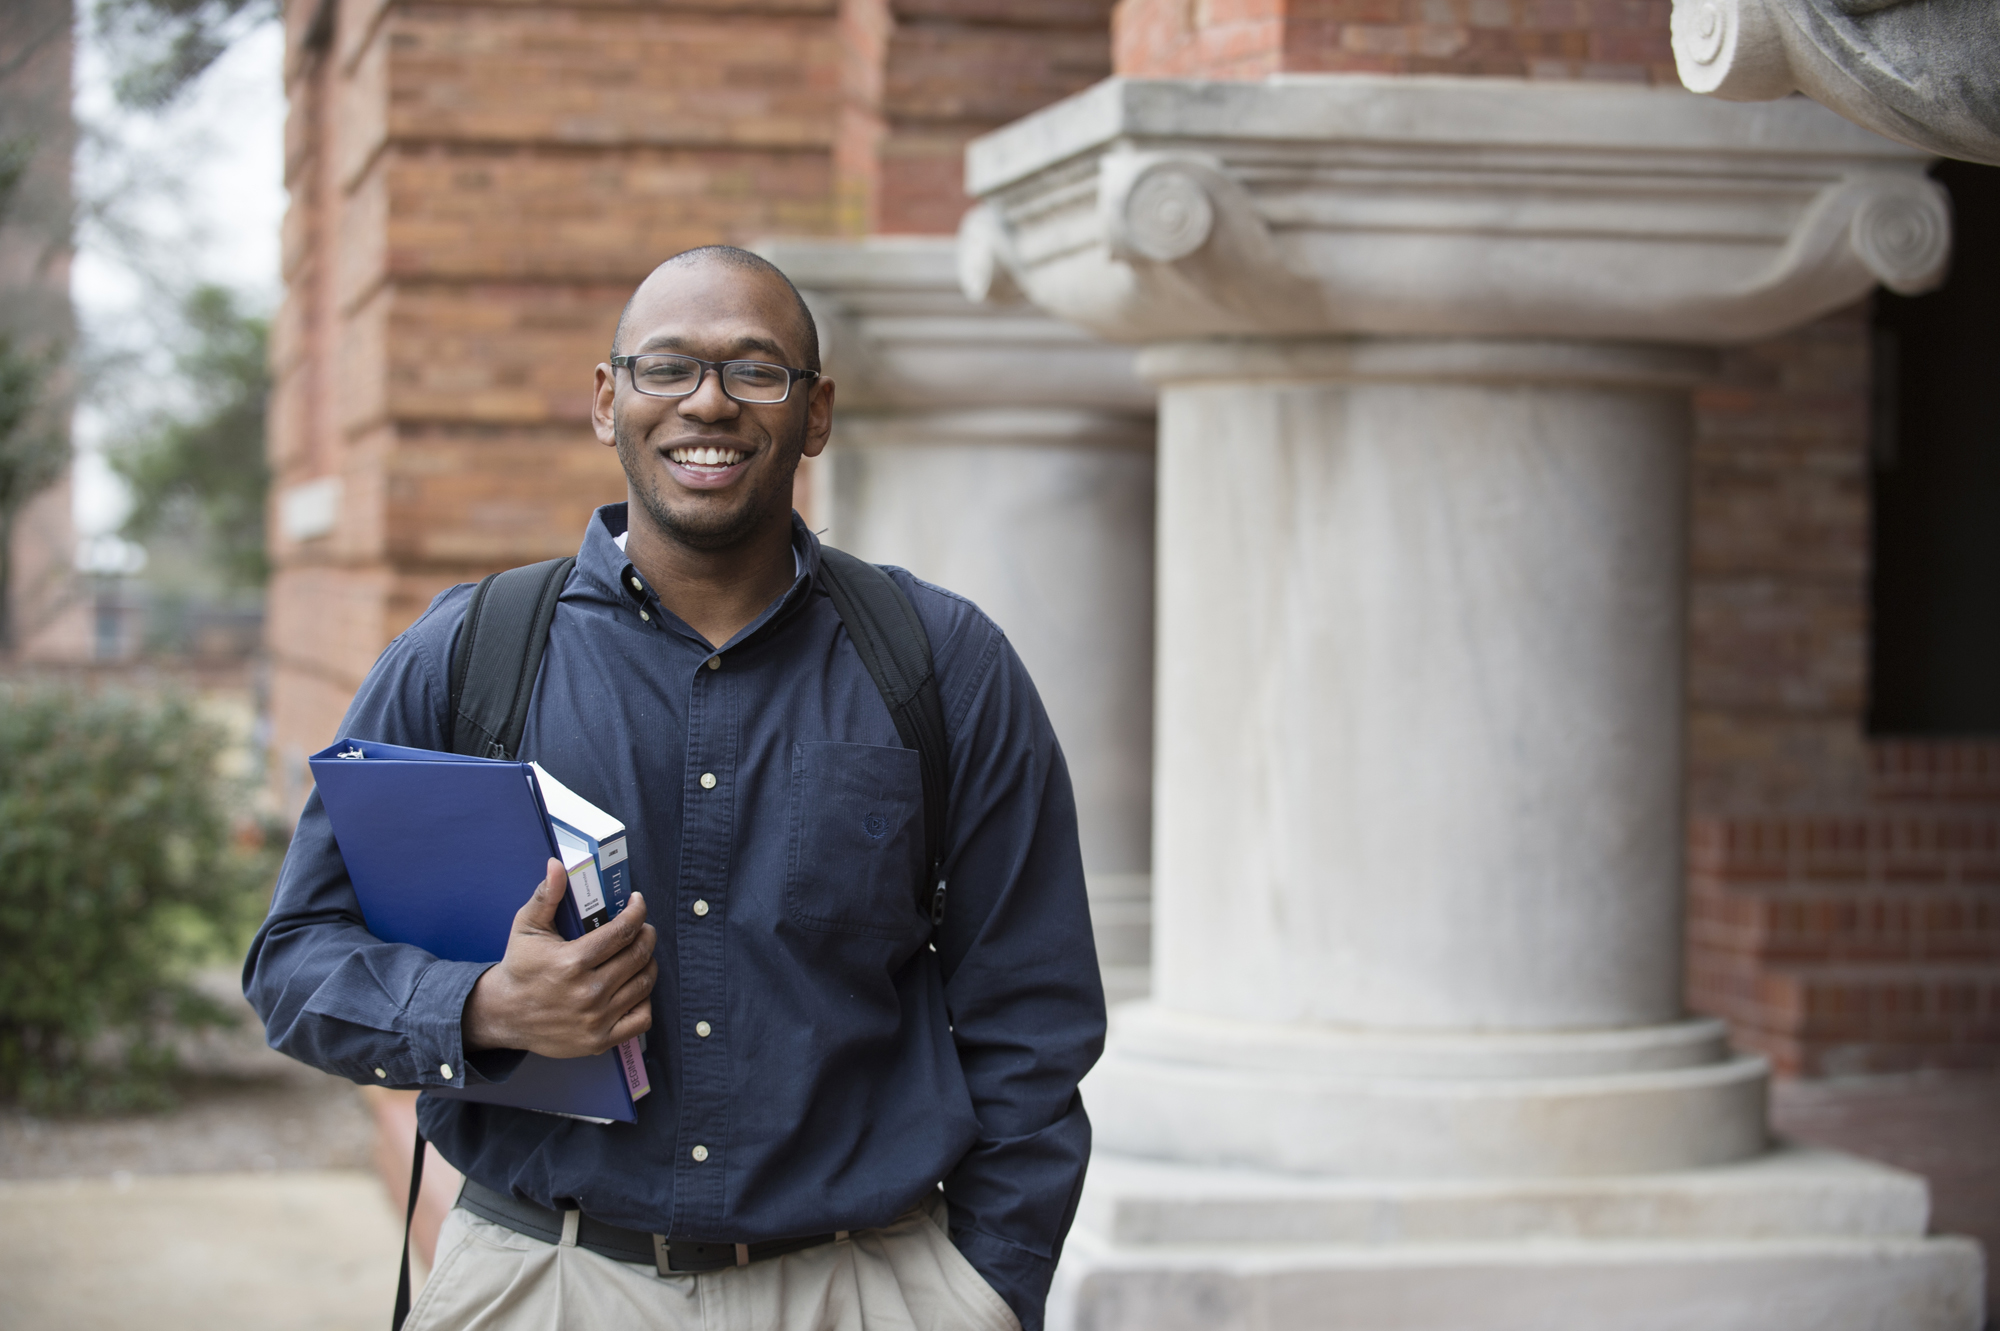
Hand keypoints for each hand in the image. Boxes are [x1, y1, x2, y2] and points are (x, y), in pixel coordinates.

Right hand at [463, 858, 656, 1057]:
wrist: (503, 1014)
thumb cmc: (519, 967)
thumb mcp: (527, 927)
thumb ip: (546, 895)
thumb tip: (557, 865)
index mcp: (571, 962)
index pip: (622, 932)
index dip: (637, 912)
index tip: (637, 902)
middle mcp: (587, 993)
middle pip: (638, 956)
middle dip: (646, 935)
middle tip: (642, 928)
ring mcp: (596, 1019)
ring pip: (644, 984)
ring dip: (648, 963)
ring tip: (639, 953)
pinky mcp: (600, 1041)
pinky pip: (642, 1018)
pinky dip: (645, 1000)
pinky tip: (634, 986)